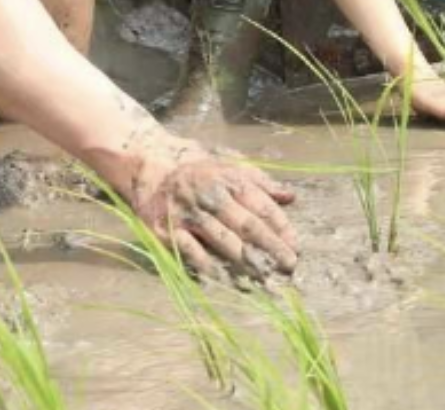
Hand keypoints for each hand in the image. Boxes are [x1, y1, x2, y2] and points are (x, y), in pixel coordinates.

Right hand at [129, 140, 297, 282]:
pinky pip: (192, 252)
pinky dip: (209, 267)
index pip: (262, 207)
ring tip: (265, 278)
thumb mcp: (229, 165)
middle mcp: (211, 196)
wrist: (148, 166)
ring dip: (246, 262)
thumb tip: (291, 197)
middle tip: (289, 267)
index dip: (282, 228)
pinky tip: (226, 280)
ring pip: (223, 241)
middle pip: (247, 226)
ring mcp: (189, 214)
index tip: (296, 247)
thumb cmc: (196, 169)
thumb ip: (260, 182)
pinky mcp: (167, 230)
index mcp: (229, 179)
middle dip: (271, 248)